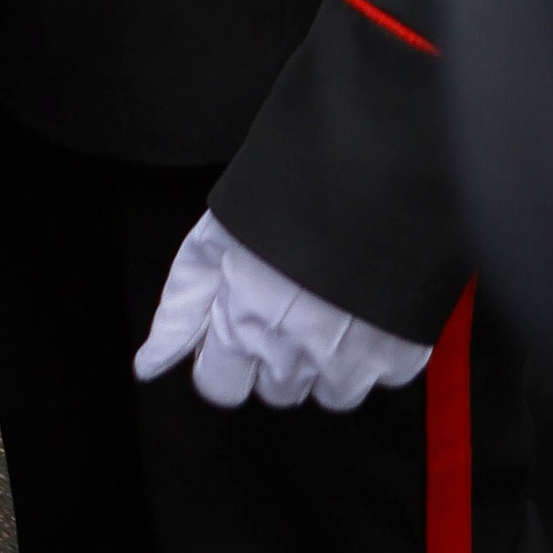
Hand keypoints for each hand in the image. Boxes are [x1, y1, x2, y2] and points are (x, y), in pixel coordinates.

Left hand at [135, 211, 431, 410]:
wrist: (383, 159)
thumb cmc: (292, 187)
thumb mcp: (217, 233)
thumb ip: (182, 306)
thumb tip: (148, 366)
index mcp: (243, 326)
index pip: (220, 386)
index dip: (225, 353)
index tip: (241, 321)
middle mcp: (295, 355)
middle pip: (275, 389)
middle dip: (276, 352)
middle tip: (293, 296)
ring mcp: (354, 361)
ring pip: (330, 393)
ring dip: (328, 359)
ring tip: (334, 299)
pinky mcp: (405, 353)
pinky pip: (382, 377)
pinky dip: (377, 349)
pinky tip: (371, 301)